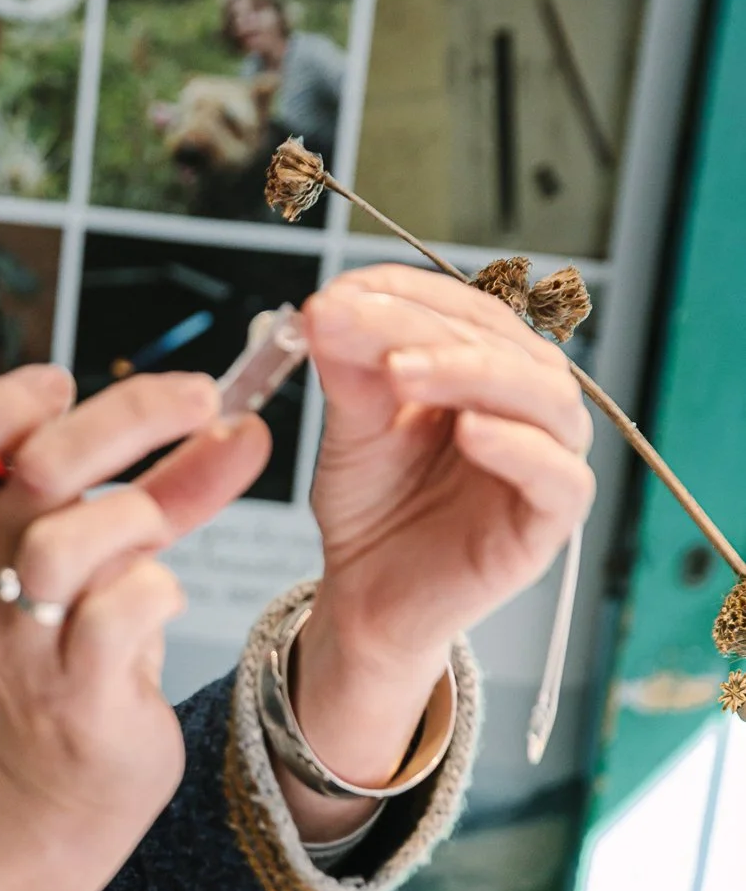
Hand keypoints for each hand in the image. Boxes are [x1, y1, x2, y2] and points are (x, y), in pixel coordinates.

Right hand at [0, 363, 271, 890]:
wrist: (68, 782)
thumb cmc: (88, 651)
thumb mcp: (110, 554)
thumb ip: (168, 485)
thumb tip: (240, 422)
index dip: (1, 405)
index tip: (65, 384)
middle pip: (30, 474)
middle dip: (126, 418)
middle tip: (202, 396)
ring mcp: (27, 644)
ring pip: (60, 547)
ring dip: (135, 513)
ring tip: (170, 523)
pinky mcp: (78, 694)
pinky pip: (114, 618)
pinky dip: (156, 591)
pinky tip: (168, 598)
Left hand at [295, 265, 594, 794]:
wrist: (365, 598)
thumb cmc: (372, 510)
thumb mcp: (351, 430)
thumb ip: (350, 371)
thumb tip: (330, 304)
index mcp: (485, 370)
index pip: (465, 310)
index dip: (409, 294)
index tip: (344, 292)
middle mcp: (525, 406)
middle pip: (507, 344)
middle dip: (433, 329)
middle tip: (364, 329)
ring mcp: (545, 461)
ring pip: (545, 398)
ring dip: (475, 372)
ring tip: (404, 369)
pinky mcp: (548, 521)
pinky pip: (560, 477)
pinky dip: (521, 448)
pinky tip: (472, 431)